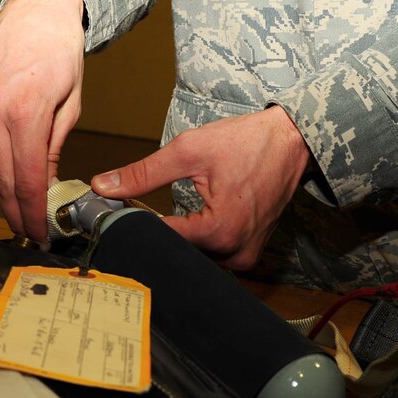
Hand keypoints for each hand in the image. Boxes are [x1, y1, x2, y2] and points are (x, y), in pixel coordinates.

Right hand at [0, 0, 85, 240]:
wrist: (36, 11)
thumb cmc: (61, 53)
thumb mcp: (70, 105)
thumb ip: (53, 148)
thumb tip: (46, 186)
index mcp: (24, 113)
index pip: (26, 180)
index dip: (33, 213)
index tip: (41, 233)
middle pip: (1, 181)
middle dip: (15, 212)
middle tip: (29, 232)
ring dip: (1, 195)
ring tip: (20, 212)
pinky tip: (7, 181)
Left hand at [91, 106, 310, 269]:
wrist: (293, 141)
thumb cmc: (248, 142)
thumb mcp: (189, 151)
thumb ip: (143, 174)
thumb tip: (104, 185)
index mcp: (219, 231)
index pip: (160, 239)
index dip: (133, 226)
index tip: (114, 213)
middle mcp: (234, 252)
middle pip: (176, 252)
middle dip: (154, 235)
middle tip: (135, 213)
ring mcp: (244, 256)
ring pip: (192, 257)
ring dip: (175, 240)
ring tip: (159, 218)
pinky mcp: (248, 253)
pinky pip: (211, 255)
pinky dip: (195, 241)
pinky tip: (185, 224)